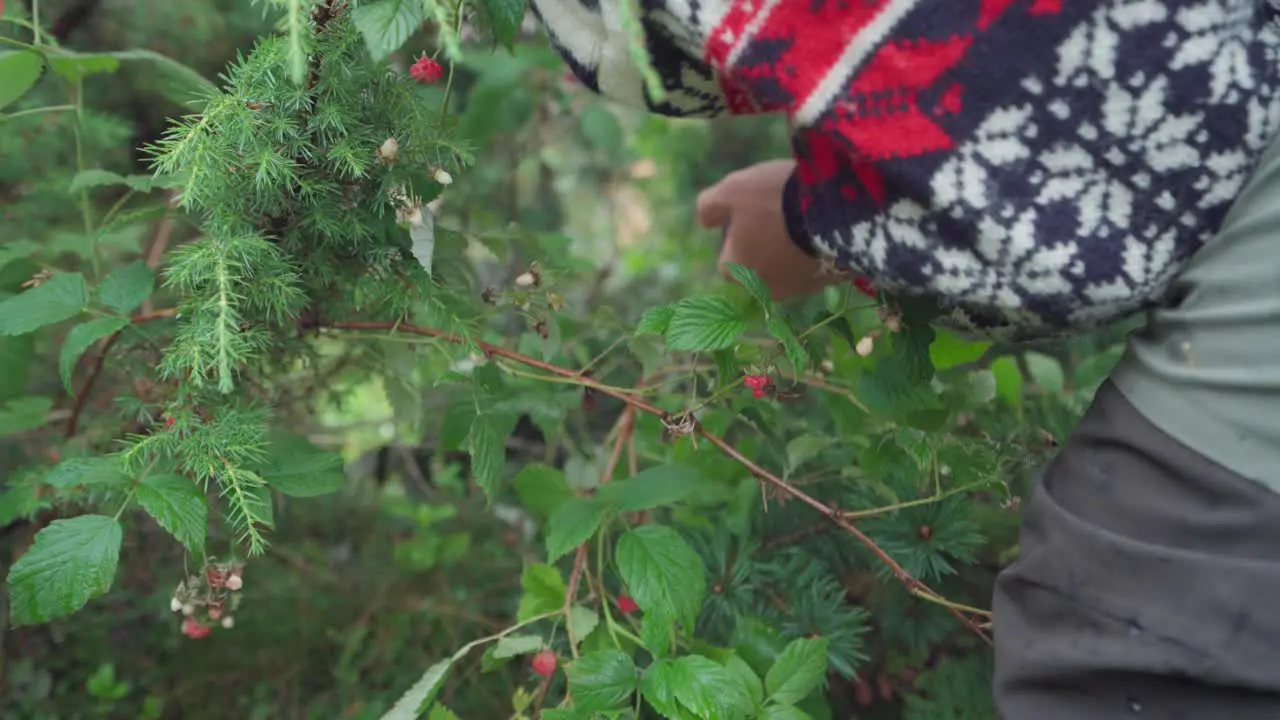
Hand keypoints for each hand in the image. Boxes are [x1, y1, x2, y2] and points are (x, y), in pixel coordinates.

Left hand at [696, 159, 834, 300]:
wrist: (830, 207)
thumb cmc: (772, 199)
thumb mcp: (730, 190)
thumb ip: (709, 207)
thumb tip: (706, 222)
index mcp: (737, 272)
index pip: (727, 259)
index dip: (735, 237)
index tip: (750, 215)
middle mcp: (765, 289)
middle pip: (758, 268)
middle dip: (763, 247)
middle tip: (777, 215)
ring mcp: (800, 289)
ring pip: (787, 270)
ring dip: (790, 251)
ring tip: (800, 220)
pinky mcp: (828, 282)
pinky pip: (815, 267)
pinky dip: (814, 253)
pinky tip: (820, 229)